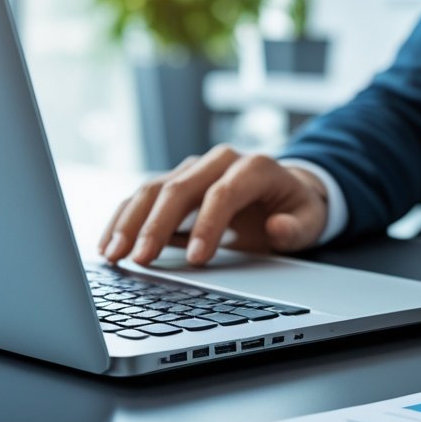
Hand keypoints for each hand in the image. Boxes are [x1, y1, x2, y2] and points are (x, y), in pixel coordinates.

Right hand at [98, 145, 328, 266]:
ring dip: (130, 222)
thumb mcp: (311, 220)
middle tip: (141, 260)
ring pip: (154, 189)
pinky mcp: (176, 182)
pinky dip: (124, 220)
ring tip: (113, 254)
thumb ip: (297, 227)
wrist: (286, 191)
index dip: (208, 225)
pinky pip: (144, 197)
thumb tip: (278, 228)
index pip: (224, 193)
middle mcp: (220, 160)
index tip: (197, 260)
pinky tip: (109, 244)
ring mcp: (194, 168)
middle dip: (157, 226)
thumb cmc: (295, 208)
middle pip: (180, 188)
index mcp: (255, 167)